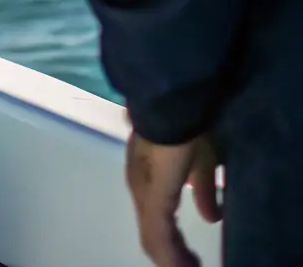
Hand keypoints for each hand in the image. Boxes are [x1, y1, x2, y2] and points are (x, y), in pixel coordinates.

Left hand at [125, 131, 220, 266]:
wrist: (176, 102)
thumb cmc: (189, 125)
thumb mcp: (202, 161)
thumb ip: (204, 189)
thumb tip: (213, 216)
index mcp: (147, 177)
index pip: (158, 219)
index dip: (175, 244)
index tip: (192, 260)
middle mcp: (139, 185)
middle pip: (155, 232)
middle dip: (175, 253)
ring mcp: (143, 193)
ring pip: (155, 238)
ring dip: (174, 259)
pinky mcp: (152, 198)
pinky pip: (159, 236)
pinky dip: (172, 257)